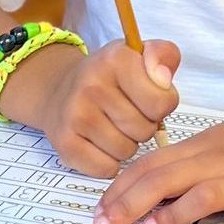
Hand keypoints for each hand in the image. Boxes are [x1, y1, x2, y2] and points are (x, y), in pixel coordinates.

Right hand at [3, 37, 180, 176]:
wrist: (59, 91)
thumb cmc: (108, 78)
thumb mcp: (139, 55)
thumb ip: (164, 55)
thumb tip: (163, 78)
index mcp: (116, 59)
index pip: (162, 102)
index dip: (162, 105)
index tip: (147, 98)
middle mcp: (92, 85)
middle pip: (145, 131)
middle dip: (143, 126)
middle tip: (127, 113)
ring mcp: (76, 116)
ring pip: (127, 152)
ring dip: (126, 144)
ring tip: (113, 126)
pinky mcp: (65, 144)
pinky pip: (106, 168)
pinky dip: (108, 162)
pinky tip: (99, 143)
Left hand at [92, 115, 223, 223]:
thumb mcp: (211, 146)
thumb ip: (177, 168)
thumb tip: (136, 194)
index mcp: (202, 147)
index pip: (152, 165)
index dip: (121, 189)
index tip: (97, 213)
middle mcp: (222, 161)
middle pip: (170, 178)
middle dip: (132, 203)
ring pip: (209, 194)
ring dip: (177, 213)